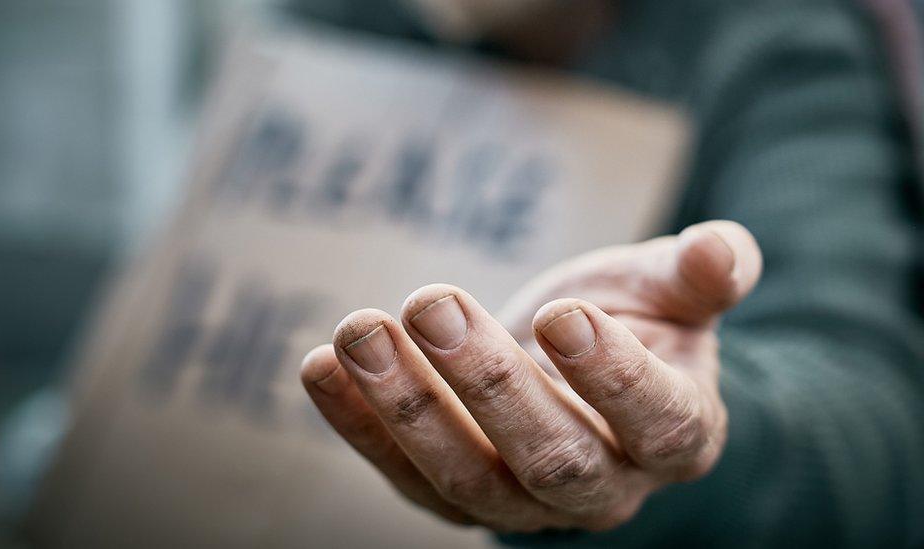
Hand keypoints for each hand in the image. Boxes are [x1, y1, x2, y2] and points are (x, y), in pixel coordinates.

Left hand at [300, 220, 761, 531]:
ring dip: (407, 407)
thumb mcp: (667, 288)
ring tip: (356, 330)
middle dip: (487, 383)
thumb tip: (723, 251)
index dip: (614, 377)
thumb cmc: (631, 319)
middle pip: (553, 458)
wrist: (573, 363)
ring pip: (468, 480)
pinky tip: (318, 366)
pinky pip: (405, 477)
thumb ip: (700, 272)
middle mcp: (606, 487)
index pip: (658, 421)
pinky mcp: (457, 497)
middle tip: (430, 301)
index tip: (562, 314)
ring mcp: (525, 506)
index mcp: (678, 433)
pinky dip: (360, 425)